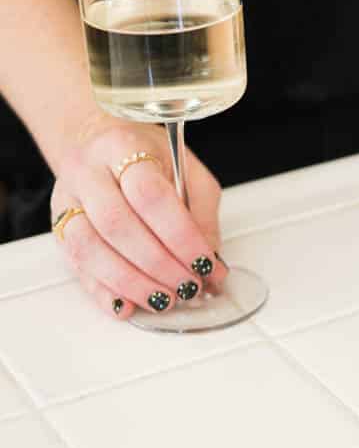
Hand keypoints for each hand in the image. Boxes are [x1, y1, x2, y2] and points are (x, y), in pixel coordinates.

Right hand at [49, 115, 226, 319]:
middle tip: (189, 286)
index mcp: (123, 148)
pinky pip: (75, 266)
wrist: (98, 142)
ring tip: (165, 299)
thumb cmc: (149, 158)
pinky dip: (103, 291)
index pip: (150, 195)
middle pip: (117, 224)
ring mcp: (66, 200)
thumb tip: (212, 266)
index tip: (206, 263)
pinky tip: (127, 306)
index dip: (181, 236)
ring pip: (88, 248)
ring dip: (131, 283)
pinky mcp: (57, 228)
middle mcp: (87, 172)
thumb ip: (203, 217)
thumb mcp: (189, 174)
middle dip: (159, 265)